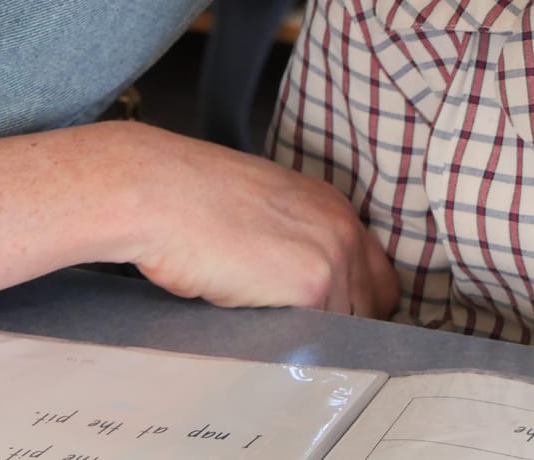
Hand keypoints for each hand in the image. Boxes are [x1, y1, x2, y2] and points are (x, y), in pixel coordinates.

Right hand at [99, 122, 397, 317]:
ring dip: (311, 336)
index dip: (353, 303)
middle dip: (340, 324)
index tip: (327, 320)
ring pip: (344, 326)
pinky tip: (255, 324)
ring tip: (261, 321)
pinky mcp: (312, 285)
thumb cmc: (188, 199)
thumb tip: (290, 286)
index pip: (375, 274)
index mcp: (329, 205)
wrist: (158, 191)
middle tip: (295, 333)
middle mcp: (342, 226)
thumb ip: (291, 241)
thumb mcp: (258, 210)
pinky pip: (319, 337)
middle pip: (374, 304)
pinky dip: (292, 342)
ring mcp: (333, 255)